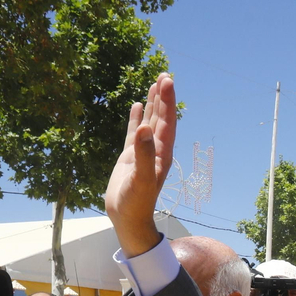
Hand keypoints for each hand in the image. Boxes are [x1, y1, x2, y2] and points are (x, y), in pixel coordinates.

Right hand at [103, 71, 176, 255]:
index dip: (167, 102)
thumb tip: (144, 128)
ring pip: (150, 121)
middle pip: (162, 118)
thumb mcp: (141, 179)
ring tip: (155, 83)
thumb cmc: (136, 203)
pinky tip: (137, 105)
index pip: (167, 122)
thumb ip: (143, 154)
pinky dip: (136, 117)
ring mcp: (143, 152)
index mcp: (162, 153)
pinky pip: (134, 132)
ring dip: (153, 103)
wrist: (127, 219)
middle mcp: (155, 149)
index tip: (166, 81)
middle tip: (164, 75)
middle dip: (163, 97)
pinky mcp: (130, 157)